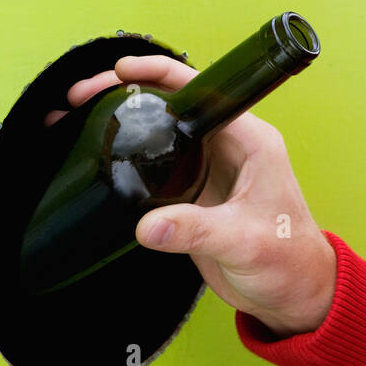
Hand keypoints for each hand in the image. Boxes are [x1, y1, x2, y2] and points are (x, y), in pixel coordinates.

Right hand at [47, 55, 336, 337]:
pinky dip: (123, 158)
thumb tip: (148, 225)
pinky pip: (152, 165)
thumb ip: (196, 230)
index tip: (123, 71)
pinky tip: (94, 156)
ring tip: (74, 117)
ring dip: (120, 121)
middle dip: (125, 93)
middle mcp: (227, 145)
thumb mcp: (243, 242)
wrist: (291, 295)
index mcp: (249, 139)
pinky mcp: (191, 192)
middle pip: (170, 103)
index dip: (160, 74)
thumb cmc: (287, 261)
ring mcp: (207, 167)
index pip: (201, 89)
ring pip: (157, 131)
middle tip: (83, 96)